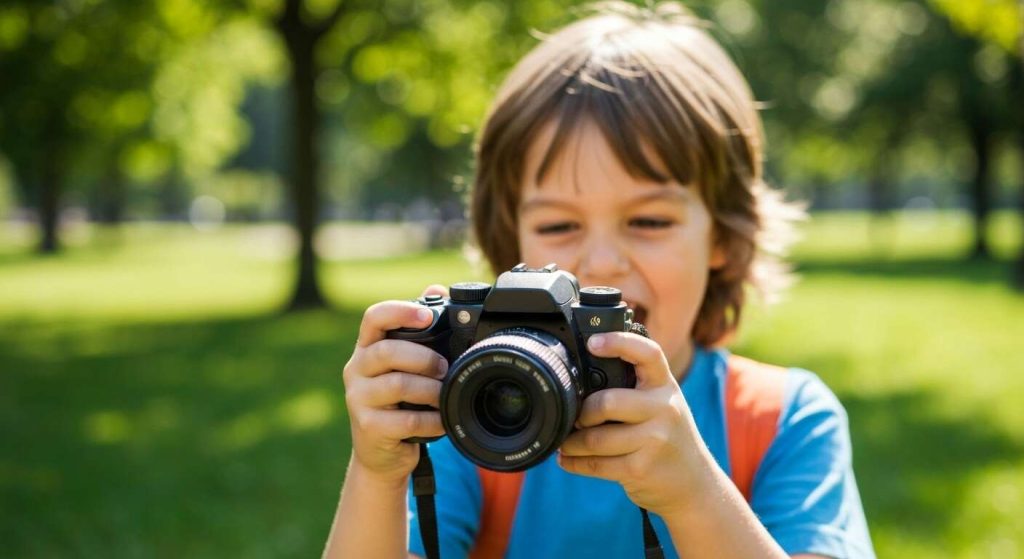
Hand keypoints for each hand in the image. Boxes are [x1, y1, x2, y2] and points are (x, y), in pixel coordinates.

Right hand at [342, 285, 449, 485]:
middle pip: (387, 351)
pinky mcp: (368, 427)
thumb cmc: (399, 402)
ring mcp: (358, 399)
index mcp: (367, 348)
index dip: (399, 311)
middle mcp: (356, 370)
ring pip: (397, 385)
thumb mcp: (406, 366)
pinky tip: (441, 421)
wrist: (382, 453)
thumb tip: (438, 289)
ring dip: (430, 390)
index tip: (427, 315)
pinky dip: (431, 420)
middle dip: (423, 357)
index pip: (373, 318)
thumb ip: (420, 330)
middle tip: (444, 368)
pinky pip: (406, 419)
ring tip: (444, 395)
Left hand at [557, 333, 708, 516]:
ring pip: (595, 438)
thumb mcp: (662, 405)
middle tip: (575, 419)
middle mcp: (664, 410)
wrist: (695, 484)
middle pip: (607, 402)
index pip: (647, 353)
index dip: (619, 342)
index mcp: (666, 386)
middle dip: (582, 413)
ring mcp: (654, 441)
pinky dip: (575, 463)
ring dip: (572, 443)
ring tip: (565, 443)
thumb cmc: (667, 437)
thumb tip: (582, 378)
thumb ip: (635, 389)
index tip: (592, 343)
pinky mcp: (641, 469)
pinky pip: (596, 464)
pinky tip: (568, 460)